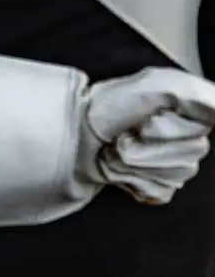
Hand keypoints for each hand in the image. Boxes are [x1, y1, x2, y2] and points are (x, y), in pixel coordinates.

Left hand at [77, 67, 214, 204]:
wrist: (74, 133)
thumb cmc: (108, 105)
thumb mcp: (155, 85)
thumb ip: (202, 96)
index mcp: (193, 114)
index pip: (201, 131)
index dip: (166, 128)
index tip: (144, 120)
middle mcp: (189, 140)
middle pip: (191, 156)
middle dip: (147, 145)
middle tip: (126, 133)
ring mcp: (175, 167)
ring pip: (174, 176)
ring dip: (134, 161)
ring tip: (118, 146)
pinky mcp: (158, 188)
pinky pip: (159, 191)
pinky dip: (130, 178)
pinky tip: (118, 164)